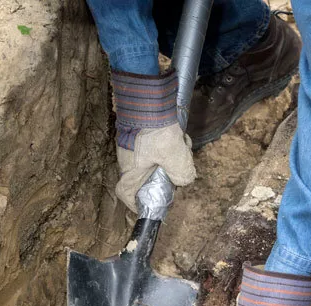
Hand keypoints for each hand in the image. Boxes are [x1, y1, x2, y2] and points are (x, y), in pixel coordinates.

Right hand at [112, 70, 195, 212]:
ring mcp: (134, 146)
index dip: (135, 204)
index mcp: (132, 171)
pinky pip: (157, 146)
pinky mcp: (141, 134)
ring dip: (172, 156)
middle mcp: (129, 160)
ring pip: (156, 161)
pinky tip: (179, 134)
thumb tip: (184, 181)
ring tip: (182, 143)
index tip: (149, 206)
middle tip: (180, 167)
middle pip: (147, 178)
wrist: (147, 94)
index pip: (126, 194)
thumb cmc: (155, 129)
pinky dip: (169, 143)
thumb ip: (181, 173)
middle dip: (166, 174)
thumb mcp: (174, 155)